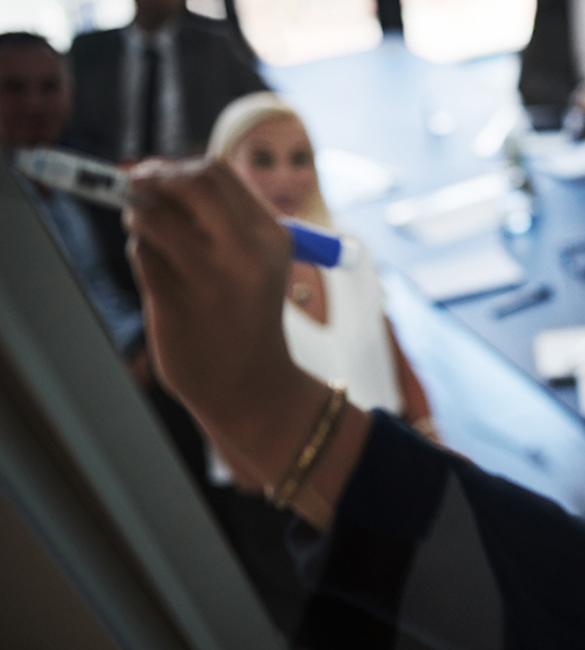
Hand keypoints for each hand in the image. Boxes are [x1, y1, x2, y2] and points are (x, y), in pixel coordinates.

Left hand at [123, 159, 321, 485]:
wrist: (252, 385)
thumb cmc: (245, 315)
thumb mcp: (254, 261)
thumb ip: (216, 218)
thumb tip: (147, 172)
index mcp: (270, 236)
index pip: (215, 172)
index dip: (174, 166)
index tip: (153, 175)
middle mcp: (245, 252)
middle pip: (187, 181)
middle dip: (150, 178)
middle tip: (132, 187)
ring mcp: (210, 277)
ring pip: (154, 216)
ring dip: (139, 218)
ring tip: (148, 237)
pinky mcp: (177, 301)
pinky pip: (142, 255)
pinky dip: (140, 253)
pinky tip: (158, 273)